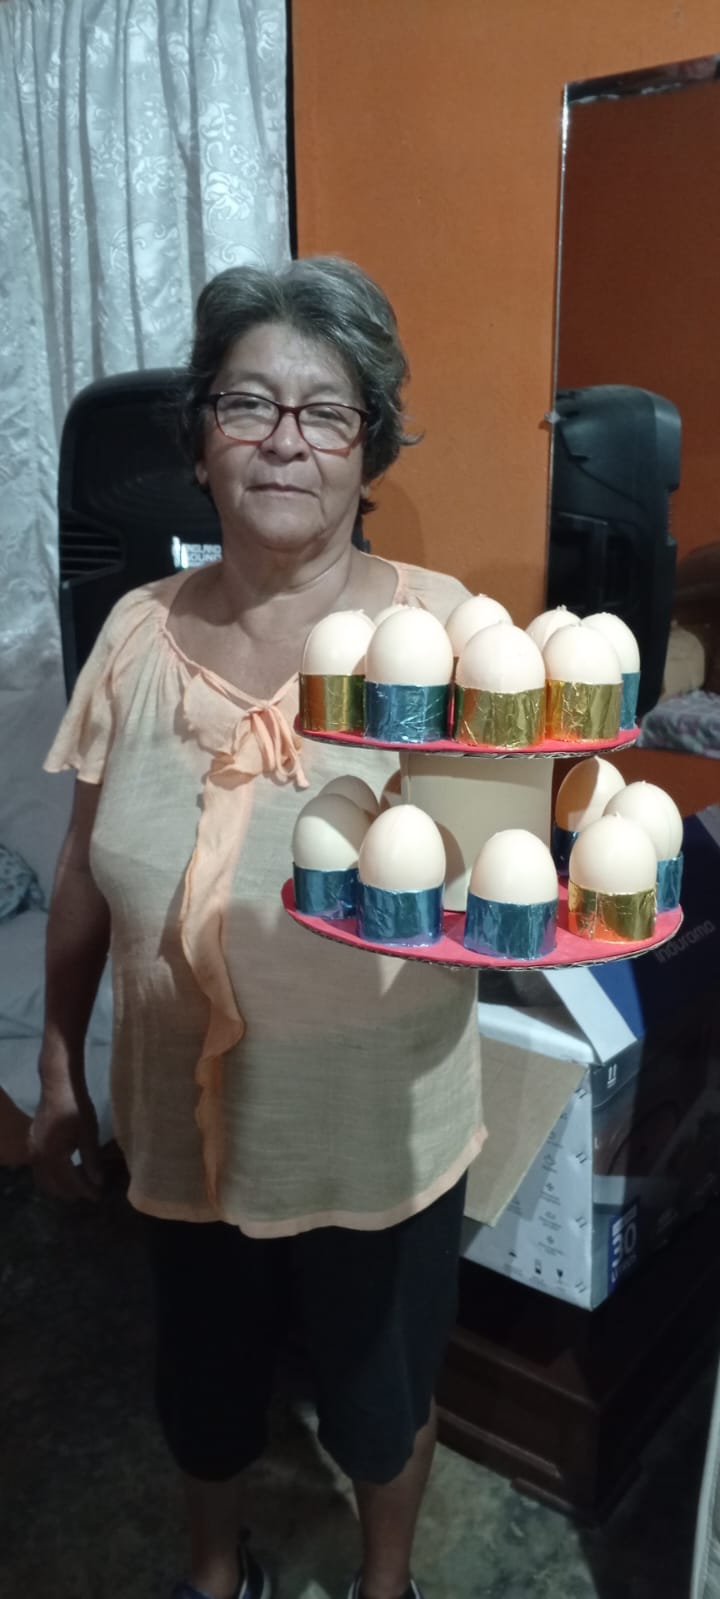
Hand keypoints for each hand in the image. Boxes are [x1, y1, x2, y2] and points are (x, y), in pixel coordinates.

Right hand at [28, 1083, 103, 1201]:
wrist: (58, 1087)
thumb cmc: (77, 1107)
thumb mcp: (89, 1133)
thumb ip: (91, 1159)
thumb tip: (97, 1182)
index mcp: (53, 1155)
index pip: (69, 1182)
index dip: (85, 1191)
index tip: (99, 1196)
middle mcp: (38, 1157)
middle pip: (54, 1186)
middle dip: (72, 1192)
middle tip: (90, 1192)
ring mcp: (32, 1151)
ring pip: (44, 1180)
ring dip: (61, 1187)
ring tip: (80, 1185)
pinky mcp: (31, 1145)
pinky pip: (39, 1170)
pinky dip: (52, 1177)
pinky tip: (66, 1172)